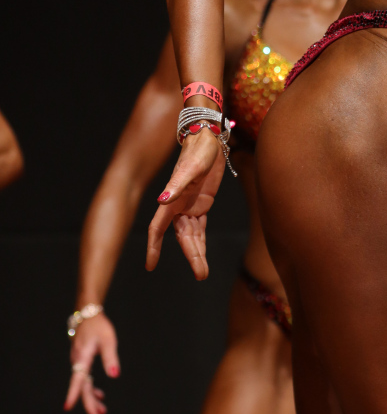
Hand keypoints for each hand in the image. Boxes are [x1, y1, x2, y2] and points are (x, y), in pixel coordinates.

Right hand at [64, 313, 119, 413]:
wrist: (87, 314)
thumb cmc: (98, 326)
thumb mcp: (108, 340)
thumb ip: (110, 358)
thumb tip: (114, 376)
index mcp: (83, 357)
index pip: (78, 378)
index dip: (74, 393)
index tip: (68, 407)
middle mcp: (78, 361)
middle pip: (82, 386)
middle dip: (89, 403)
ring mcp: (79, 361)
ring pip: (84, 384)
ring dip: (92, 398)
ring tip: (102, 412)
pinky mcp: (82, 361)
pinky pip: (85, 379)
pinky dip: (92, 388)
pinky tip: (100, 395)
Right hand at [146, 128, 224, 279]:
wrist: (208, 139)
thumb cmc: (199, 150)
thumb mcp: (192, 167)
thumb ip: (177, 185)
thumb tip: (162, 201)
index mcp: (171, 199)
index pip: (157, 227)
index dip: (153, 246)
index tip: (151, 265)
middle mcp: (178, 206)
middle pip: (181, 237)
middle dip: (190, 256)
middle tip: (200, 275)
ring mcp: (189, 206)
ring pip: (192, 236)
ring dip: (197, 254)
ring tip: (202, 274)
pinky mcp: (201, 204)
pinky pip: (200, 228)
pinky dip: (201, 242)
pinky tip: (202, 257)